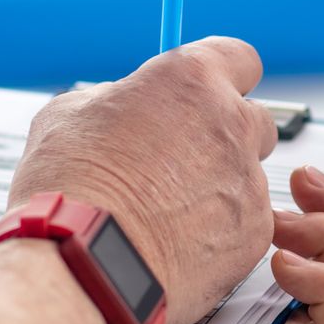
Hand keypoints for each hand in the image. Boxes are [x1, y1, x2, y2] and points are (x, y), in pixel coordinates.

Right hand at [9, 38, 280, 323]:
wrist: (85, 266)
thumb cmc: (70, 191)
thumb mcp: (68, 115)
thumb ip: (113, 99)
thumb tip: (121, 104)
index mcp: (190, 81)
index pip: (239, 58)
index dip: (222, 78)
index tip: (208, 95)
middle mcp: (230, 124)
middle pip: (254, 120)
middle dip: (227, 137)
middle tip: (182, 163)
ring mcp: (248, 181)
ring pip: (248, 178)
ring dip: (220, 190)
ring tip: (167, 215)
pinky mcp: (253, 234)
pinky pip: (246, 227)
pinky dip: (221, 235)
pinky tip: (177, 245)